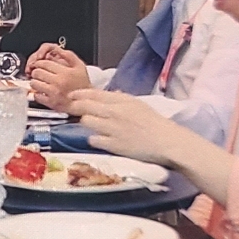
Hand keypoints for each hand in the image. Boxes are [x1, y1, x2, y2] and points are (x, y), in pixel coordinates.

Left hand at [26, 46, 89, 110]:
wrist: (87, 101)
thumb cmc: (82, 84)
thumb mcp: (79, 66)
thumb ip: (68, 55)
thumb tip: (56, 49)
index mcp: (65, 72)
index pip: (44, 63)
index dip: (39, 62)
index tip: (40, 64)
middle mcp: (58, 82)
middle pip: (37, 72)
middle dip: (37, 71)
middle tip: (39, 73)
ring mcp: (54, 93)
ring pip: (34, 84)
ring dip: (35, 82)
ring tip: (41, 82)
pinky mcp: (51, 103)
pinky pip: (36, 96)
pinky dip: (37, 93)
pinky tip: (43, 92)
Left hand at [67, 88, 186, 166]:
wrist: (167, 141)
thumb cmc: (155, 123)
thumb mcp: (138, 104)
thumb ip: (121, 98)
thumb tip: (110, 93)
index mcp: (122, 100)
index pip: (94, 93)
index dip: (79, 94)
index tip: (72, 95)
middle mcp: (115, 112)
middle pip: (85, 106)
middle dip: (75, 107)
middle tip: (71, 109)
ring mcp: (113, 128)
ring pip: (86, 121)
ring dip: (85, 122)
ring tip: (90, 125)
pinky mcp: (113, 144)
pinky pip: (93, 139)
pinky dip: (94, 139)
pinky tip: (98, 139)